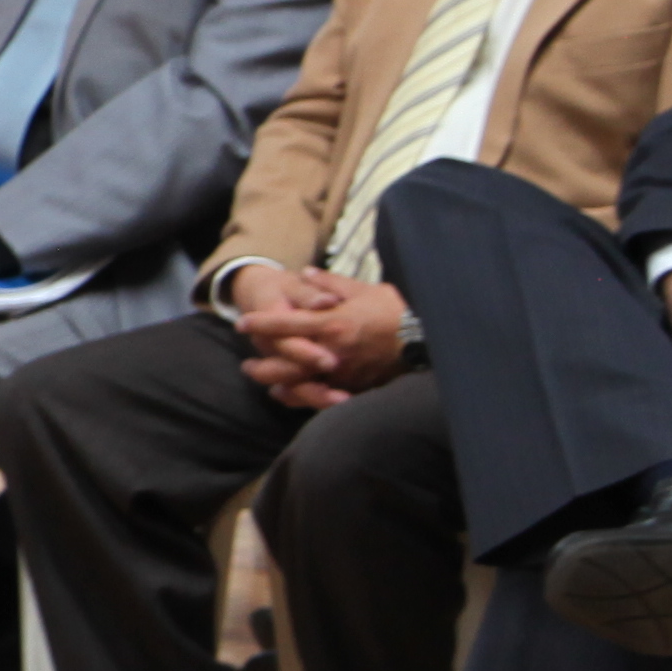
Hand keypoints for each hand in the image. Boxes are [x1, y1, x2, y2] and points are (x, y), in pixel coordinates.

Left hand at [226, 265, 406, 407]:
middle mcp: (334, 351)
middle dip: (262, 366)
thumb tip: (306, 274)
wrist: (430, 340)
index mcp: (334, 323)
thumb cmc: (397, 311)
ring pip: (300, 384)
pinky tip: (288, 394)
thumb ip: (331, 283)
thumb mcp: (364, 289)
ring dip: (278, 384)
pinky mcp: (356, 387)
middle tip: (246, 365)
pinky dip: (301, 396)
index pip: (288, 324)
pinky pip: (322, 396)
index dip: (262, 323)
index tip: (242, 322)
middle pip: (286, 363)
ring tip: (264, 381)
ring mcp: (344, 373)